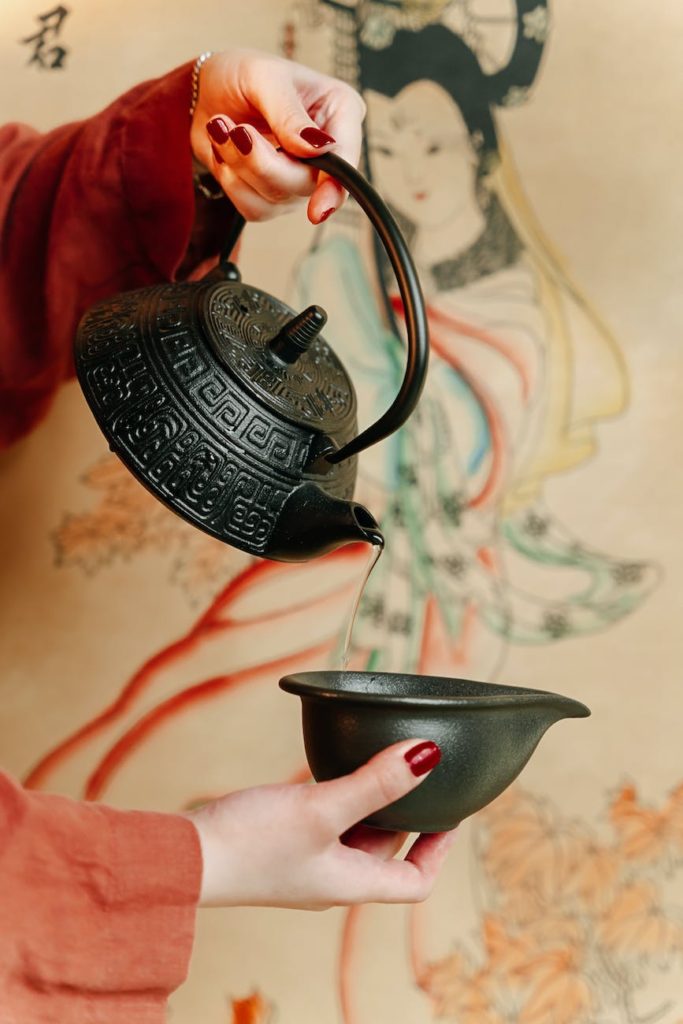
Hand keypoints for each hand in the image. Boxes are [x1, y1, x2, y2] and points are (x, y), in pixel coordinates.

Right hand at [185, 739, 454, 909]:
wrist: (186, 856)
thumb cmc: (252, 843)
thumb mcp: (322, 808)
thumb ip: (375, 783)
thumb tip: (427, 756)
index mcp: (351, 882)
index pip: (415, 881)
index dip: (439, 849)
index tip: (449, 811)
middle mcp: (333, 877)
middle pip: (386, 851)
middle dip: (406, 814)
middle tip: (417, 772)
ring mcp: (305, 862)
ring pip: (354, 832)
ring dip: (371, 801)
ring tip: (380, 761)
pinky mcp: (281, 844)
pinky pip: (324, 821)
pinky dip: (337, 796)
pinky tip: (331, 767)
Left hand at [190, 48, 365, 224]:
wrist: (207, 92)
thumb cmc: (241, 74)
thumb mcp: (264, 77)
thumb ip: (289, 114)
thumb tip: (317, 148)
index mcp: (340, 113)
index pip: (345, 157)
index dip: (333, 188)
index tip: (318, 211)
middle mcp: (327, 152)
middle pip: (305, 184)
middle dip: (261, 162)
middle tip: (236, 131)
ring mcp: (301, 180)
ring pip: (275, 199)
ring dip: (239, 166)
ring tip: (224, 130)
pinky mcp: (275, 198)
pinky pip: (254, 208)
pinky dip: (231, 180)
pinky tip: (225, 151)